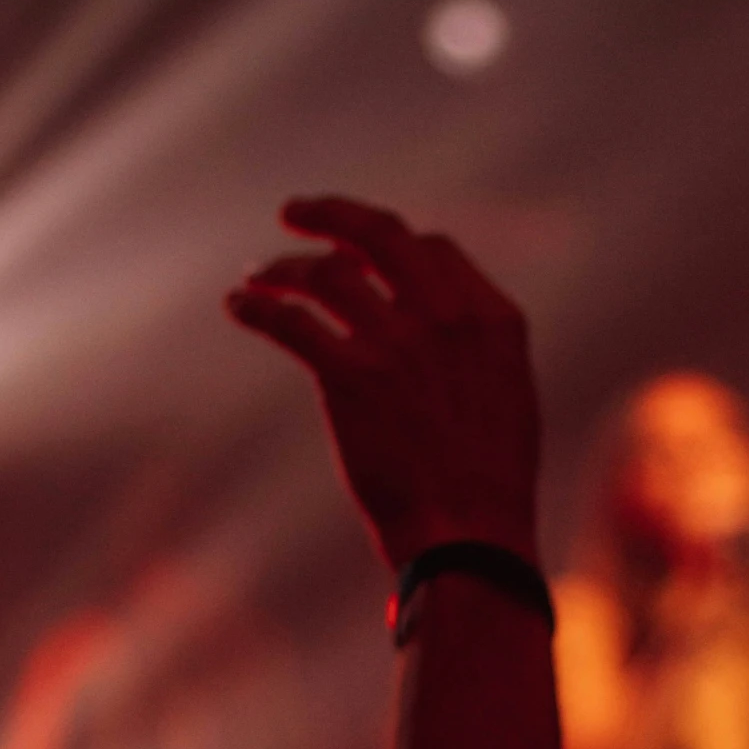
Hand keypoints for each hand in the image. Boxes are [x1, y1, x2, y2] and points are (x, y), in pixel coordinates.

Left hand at [228, 196, 539, 569]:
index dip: (393, 246)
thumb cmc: (489, 488)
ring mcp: (396, 341)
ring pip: (327, 272)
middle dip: (333, 214)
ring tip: (259, 278)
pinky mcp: (350, 375)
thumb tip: (442, 335)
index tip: (363, 256)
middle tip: (294, 213)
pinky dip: (258, 307)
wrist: (469, 536)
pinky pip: (291, 319)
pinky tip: (240, 307)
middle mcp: (445, 317)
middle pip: (380, 234)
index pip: (435, 249)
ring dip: (285, 267)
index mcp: (493, 319)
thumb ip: (477, 354)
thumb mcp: (509, 401)